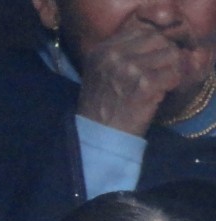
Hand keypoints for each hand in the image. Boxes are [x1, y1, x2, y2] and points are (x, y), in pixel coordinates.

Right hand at [77, 20, 194, 135]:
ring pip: (170, 54)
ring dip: (169, 70)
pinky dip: (171, 85)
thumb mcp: (101, 72)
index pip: (142, 31)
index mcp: (101, 50)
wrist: (98, 138)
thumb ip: (122, 53)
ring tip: (157, 86)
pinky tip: (158, 96)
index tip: (149, 64)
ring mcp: (128, 68)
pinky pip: (174, 74)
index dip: (152, 47)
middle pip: (158, 39)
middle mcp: (112, 55)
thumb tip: (155, 40)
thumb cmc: (101, 108)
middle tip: (158, 74)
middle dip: (163, 56)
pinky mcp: (144, 84)